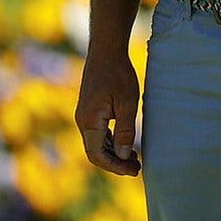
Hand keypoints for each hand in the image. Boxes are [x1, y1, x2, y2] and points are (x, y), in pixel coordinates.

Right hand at [75, 47, 141, 175]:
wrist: (106, 50)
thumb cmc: (119, 74)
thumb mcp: (127, 102)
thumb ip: (124, 131)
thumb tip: (122, 156)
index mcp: (89, 121)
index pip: (97, 155)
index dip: (114, 166)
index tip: (133, 170)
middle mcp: (82, 121)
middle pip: (95, 152)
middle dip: (115, 163)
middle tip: (138, 168)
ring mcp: (84, 116)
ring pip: (96, 144)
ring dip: (113, 154)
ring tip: (135, 160)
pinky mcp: (89, 111)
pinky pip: (97, 134)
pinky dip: (110, 144)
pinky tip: (125, 146)